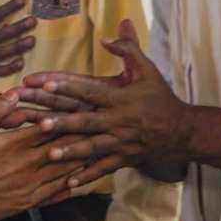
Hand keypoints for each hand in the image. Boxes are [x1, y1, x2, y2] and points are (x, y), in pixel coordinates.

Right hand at [0, 93, 86, 220]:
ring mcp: (32, 184)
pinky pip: (56, 193)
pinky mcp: (30, 201)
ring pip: (65, 170)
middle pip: (64, 148)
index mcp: (18, 143)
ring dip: (81, 161)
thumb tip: (15, 93)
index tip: (85, 111)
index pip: (52, 128)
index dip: (69, 119)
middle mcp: (30, 163)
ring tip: (97, 152)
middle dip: (82, 137)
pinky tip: (77, 181)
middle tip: (100, 129)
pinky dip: (69, 185)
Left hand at [17, 20, 190, 187]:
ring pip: (92, 148)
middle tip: (39, 123)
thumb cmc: (161, 98)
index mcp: (121, 98)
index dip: (69, 86)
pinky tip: (68, 183)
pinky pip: (104, 169)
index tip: (46, 83)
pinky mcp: (123, 159)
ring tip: (50, 154)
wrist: (182, 131)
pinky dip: (87, 176)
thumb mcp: (148, 69)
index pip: (91, 91)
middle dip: (62, 123)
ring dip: (71, 151)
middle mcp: (119, 121)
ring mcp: (121, 142)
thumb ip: (128, 49)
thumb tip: (106, 37)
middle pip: (86, 122)